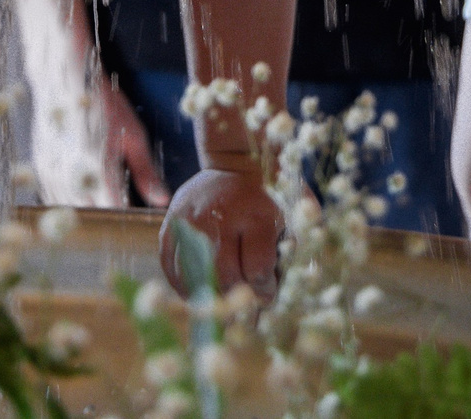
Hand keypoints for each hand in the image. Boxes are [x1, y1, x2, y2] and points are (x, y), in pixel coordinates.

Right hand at [53, 74, 170, 207]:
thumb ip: (146, 172)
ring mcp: (52, 172)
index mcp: (99, 166)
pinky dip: (68, 199)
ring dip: (86, 208)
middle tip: (119, 204)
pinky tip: (80, 189)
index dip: (124, 215)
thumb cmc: (103, 103)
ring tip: (100, 195)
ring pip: (70, 208)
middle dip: (105, 213)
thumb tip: (162, 200)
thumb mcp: (133, 135)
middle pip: (90, 213)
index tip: (133, 213)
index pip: (113, 210)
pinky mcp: (40, 168)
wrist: (64, 79)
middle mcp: (72, 174)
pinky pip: (53, 197)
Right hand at [162, 163, 281, 298]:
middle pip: (225, 276)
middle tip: (243, 307)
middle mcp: (221, 217)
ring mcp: (192, 220)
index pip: (257, 270)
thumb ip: (293, 251)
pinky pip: (170, 263)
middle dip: (236, 298)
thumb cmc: (269, 196)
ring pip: (196, 273)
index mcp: (256, 215)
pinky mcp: (172, 221)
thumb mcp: (290, 216)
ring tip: (220, 304)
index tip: (267, 295)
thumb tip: (300, 285)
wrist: (235, 164)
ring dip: (208, 295)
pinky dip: (181, 283)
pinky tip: (194, 292)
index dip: (264, 291)